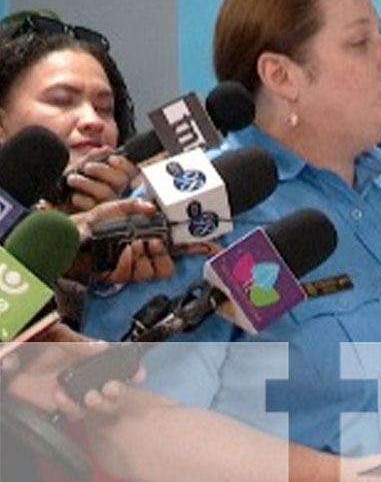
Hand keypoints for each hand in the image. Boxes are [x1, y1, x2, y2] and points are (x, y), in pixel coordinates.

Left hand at [0, 323, 140, 418]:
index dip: (133, 370)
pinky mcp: (65, 406)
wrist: (11, 366)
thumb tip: (102, 346)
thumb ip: (77, 343)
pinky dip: (71, 407)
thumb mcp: (57, 338)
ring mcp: (78, 392)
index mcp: (92, 356)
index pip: (119, 364)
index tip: (138, 375)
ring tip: (90, 398)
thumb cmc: (34, 346)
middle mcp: (89, 376)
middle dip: (119, 391)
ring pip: (101, 404)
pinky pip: (76, 413)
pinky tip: (60, 397)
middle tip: (112, 388)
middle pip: (115, 388)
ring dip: (101, 403)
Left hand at [60, 153, 137, 212]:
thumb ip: (96, 157)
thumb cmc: (72, 182)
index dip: (124, 164)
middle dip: (102, 170)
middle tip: (87, 168)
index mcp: (120, 180)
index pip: (132, 171)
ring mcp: (107, 207)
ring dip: (86, 183)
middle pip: (120, 180)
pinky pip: (91, 206)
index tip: (111, 158)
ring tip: (72, 180)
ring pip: (105, 192)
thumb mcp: (83, 165)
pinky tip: (72, 196)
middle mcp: (117, 193)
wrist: (55, 200)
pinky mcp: (94, 217)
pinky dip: (79, 198)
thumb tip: (106, 149)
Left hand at [71, 197, 216, 283]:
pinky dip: (126, 262)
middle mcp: (142, 254)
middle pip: (168, 267)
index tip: (215, 247)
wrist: (62, 235)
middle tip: (153, 241)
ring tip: (133, 244)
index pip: (180, 246)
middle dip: (163, 255)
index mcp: (148, 237)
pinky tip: (121, 251)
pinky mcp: (115, 275)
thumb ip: (133, 206)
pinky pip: (130, 275)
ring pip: (151, 273)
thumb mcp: (112, 207)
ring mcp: (129, 266)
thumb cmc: (86, 221)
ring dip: (143, 258)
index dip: (199, 248)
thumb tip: (152, 209)